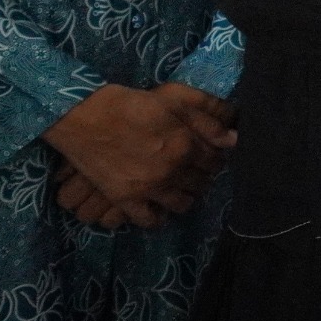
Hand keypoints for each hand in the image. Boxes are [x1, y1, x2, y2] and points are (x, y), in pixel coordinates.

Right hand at [42, 83, 226, 225]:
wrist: (87, 117)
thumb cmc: (132, 104)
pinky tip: (160, 208)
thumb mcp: (174, 101)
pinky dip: (159, 217)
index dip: (216, 157)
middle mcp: (172, 172)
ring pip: (182, 204)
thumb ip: (207, 119)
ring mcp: (149, 189)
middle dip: (204, 176)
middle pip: (201, 182)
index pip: (215, 160)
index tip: (212, 155)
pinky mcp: (126, 199)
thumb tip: (234, 138)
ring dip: (187, 197)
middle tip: (198, 170)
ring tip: (183, 188)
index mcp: (186, 146)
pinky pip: (149, 220)